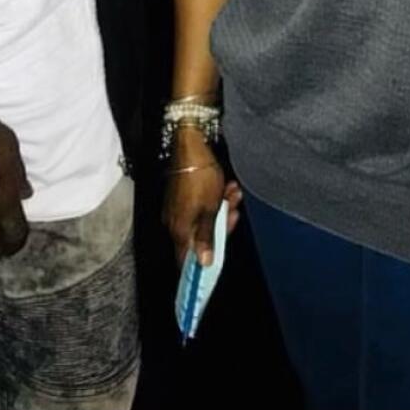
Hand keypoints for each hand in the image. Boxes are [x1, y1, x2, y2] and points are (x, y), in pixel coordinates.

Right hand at [163, 126, 241, 267]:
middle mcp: (175, 222)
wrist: (191, 145)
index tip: (217, 262)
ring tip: (233, 194)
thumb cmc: (200, 176)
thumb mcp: (210, 209)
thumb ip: (207, 237)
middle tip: (234, 213)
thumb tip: (204, 263)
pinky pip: (200, 206)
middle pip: (199, 238)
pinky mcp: (182, 196)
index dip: (202, 264)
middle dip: (221, 226)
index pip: (186, 260)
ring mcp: (177, 209)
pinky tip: (226, 189)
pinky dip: (214, 200)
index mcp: (180, 229)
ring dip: (221, 210)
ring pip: (203, 219)